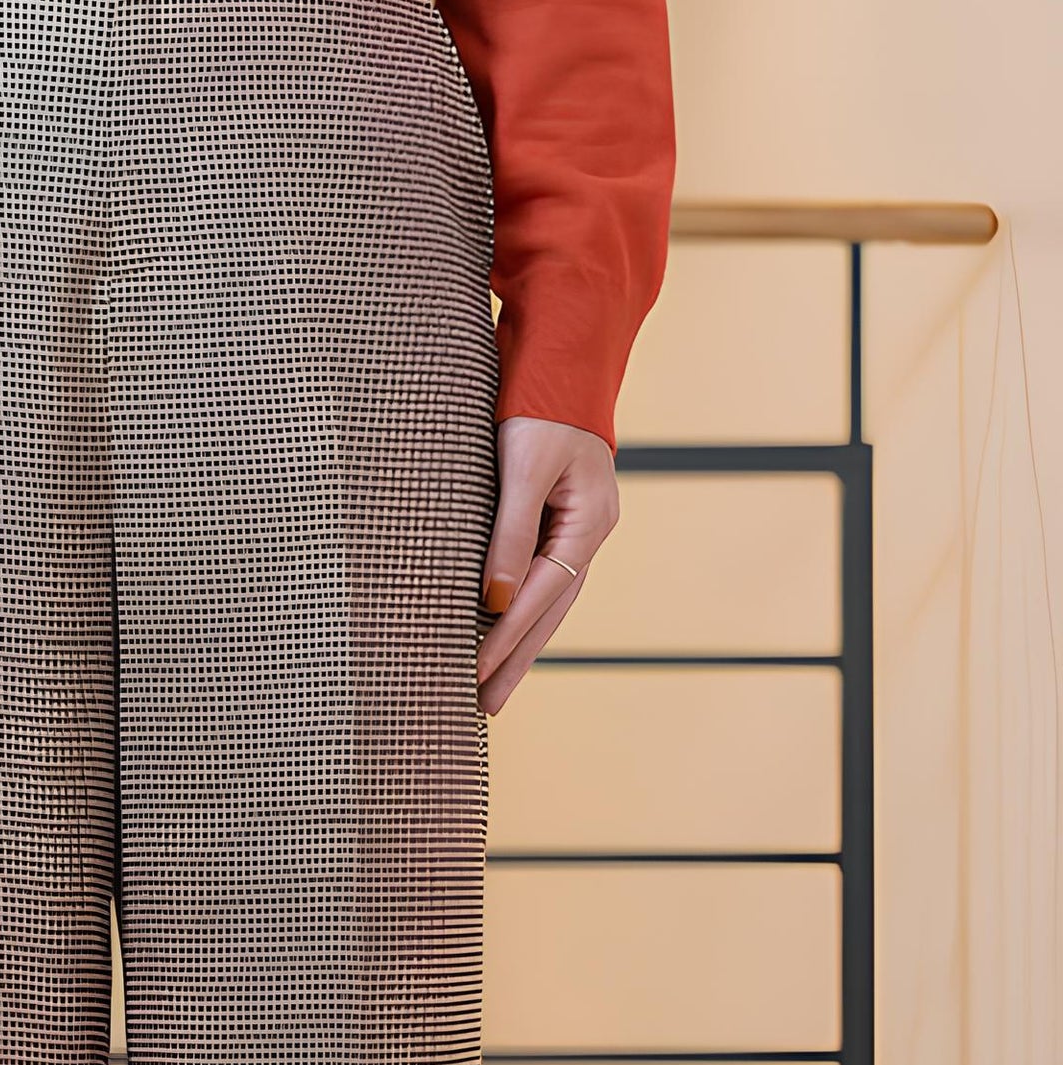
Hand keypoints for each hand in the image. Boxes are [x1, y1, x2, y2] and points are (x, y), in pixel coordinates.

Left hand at [475, 415, 619, 716]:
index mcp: (589, 523)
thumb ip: (509, 532)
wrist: (564, 357)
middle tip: (484, 707)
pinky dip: (520, 613)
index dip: (505, 637)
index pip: (541, 596)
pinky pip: (541, 580)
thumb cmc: (540, 404)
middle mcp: (590, 532)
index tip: (472, 673)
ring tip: (489, 688)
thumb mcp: (522, 465)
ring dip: (518, 645)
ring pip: (548, 602)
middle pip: (550, 612)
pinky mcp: (561, 521)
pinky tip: (500, 637)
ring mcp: (580, 529)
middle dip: (514, 659)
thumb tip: (493, 599)